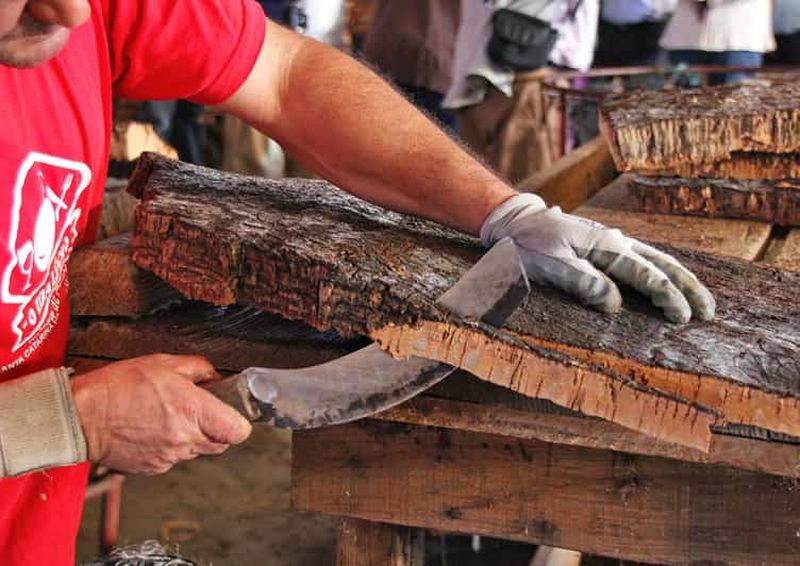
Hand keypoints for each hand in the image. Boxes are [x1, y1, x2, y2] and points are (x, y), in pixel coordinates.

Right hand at [71, 354, 251, 474]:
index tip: (231, 412)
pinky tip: (153, 429)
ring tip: (169, 417)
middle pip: (221, 444)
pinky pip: (174, 458)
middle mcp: (186, 438)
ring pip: (197, 451)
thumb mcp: (163, 363)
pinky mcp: (153, 468)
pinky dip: (170, 446)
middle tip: (199, 411)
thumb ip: (198, 368)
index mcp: (194, 411)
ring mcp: (170, 457)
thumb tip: (214, 376)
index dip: (238, 422)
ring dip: (192, 438)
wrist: (82, 416)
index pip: (238, 431)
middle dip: (216, 428)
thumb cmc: (120, 387)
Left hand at [480, 194, 715, 322]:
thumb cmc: (531, 245)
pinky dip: (663, 271)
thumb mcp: (551, 264)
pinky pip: (644, 258)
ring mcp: (615, 242)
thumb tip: (615, 303)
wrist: (518, 222)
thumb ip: (583, 282)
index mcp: (608, 247)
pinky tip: (669, 281)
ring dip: (681, 280)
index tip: (683, 318)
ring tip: (700, 300)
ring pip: (658, 260)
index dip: (667, 297)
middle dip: (688, 289)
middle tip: (708, 313)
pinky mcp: (607, 246)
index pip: (647, 275)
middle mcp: (618, 242)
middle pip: (663, 265)